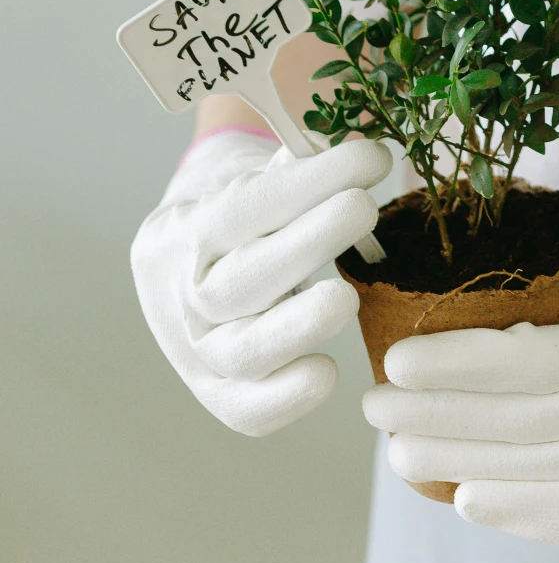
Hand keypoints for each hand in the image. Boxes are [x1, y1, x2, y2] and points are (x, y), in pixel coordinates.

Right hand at [131, 129, 390, 435]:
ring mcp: (195, 353)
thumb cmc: (239, 212)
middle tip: (363, 210)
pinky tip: (325, 372)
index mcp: (184, 231)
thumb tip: (364, 151)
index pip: (243, 206)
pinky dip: (286, 397)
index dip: (310, 182)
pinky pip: (247, 411)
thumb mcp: (253, 176)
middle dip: (306, 244)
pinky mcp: (219, 395)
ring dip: (298, 326)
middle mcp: (181, 296)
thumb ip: (297, 166)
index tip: (373, 159)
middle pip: (237, 282)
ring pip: (238, 352)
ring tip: (348, 300)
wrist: (186, 265)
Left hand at [362, 271, 558, 545]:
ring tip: (400, 447)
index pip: (514, 368)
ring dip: (447, 463)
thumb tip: (511, 290)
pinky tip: (464, 488)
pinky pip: (547, 521)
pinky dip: (498, 505)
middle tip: (376, 404)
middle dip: (426, 417)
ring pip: (512, 480)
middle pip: (500, 428)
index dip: (449, 367)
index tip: (399, 358)